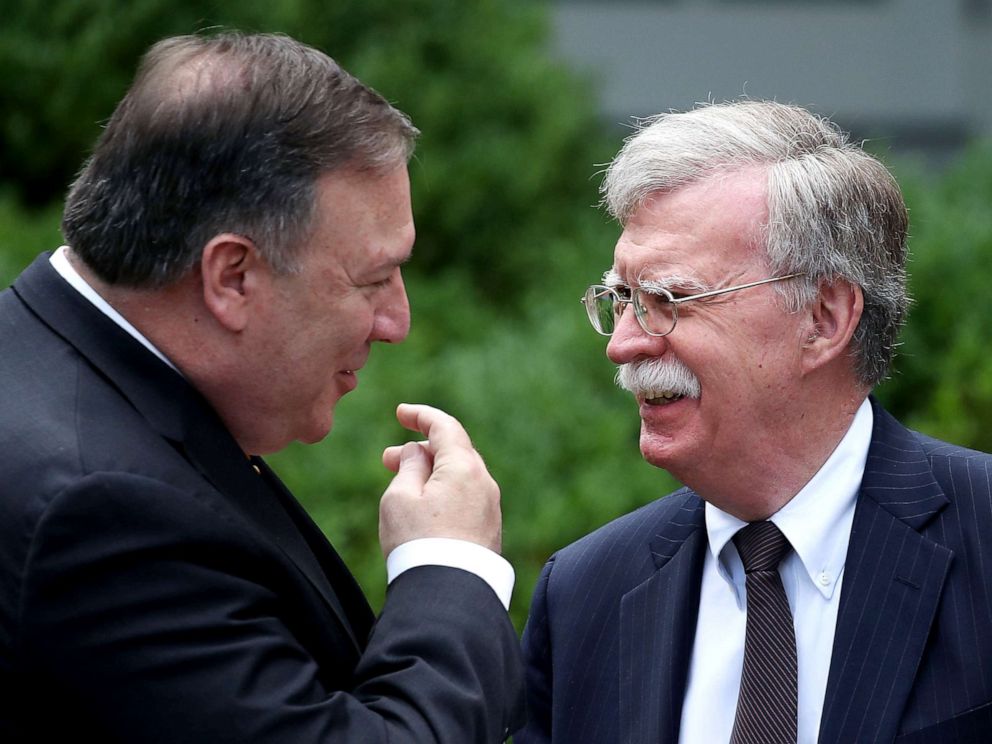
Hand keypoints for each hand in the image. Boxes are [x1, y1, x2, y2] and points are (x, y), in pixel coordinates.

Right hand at [380, 404, 501, 557]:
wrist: (449, 596)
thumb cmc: (418, 543)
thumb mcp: (399, 498)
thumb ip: (408, 466)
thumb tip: (418, 453)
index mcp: (464, 467)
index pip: (445, 426)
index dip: (421, 415)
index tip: (401, 413)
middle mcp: (484, 483)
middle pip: (454, 451)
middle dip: (421, 450)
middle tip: (388, 460)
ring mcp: (490, 508)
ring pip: (459, 476)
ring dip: (431, 474)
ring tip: (401, 485)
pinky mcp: (488, 530)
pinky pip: (465, 498)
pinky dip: (444, 492)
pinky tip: (423, 507)